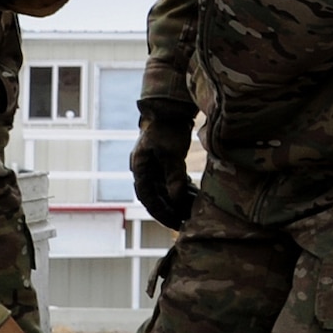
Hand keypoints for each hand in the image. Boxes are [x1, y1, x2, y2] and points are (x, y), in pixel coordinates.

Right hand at [131, 100, 199, 230]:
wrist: (169, 109)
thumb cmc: (167, 128)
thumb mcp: (172, 153)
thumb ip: (174, 176)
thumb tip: (176, 199)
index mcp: (140, 167)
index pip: (148, 198)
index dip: (160, 213)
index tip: (175, 223)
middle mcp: (144, 169)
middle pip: (156, 197)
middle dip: (170, 210)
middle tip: (185, 222)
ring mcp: (153, 166)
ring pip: (164, 190)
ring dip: (176, 201)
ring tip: (192, 212)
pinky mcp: (163, 162)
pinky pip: (170, 181)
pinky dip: (180, 189)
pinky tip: (193, 196)